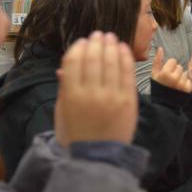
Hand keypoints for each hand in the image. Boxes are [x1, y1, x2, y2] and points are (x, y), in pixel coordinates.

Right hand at [55, 32, 136, 146]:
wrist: (99, 157)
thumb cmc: (76, 135)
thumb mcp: (62, 113)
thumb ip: (64, 89)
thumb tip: (63, 68)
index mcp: (71, 96)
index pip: (74, 62)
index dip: (79, 48)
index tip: (82, 41)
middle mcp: (91, 94)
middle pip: (94, 60)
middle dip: (96, 43)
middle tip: (99, 34)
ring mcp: (111, 97)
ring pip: (111, 63)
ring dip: (111, 46)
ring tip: (111, 37)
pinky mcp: (128, 101)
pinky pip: (127, 74)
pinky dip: (125, 58)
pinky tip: (123, 49)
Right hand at [151, 47, 191, 92]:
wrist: (163, 103)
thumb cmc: (158, 87)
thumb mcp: (154, 74)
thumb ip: (157, 61)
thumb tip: (160, 48)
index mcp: (165, 73)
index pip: (173, 61)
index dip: (170, 66)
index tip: (167, 73)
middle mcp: (174, 78)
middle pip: (179, 67)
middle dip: (176, 71)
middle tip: (171, 79)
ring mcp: (182, 83)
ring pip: (184, 73)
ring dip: (181, 77)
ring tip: (175, 84)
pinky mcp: (187, 88)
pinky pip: (188, 80)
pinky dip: (185, 83)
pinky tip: (179, 88)